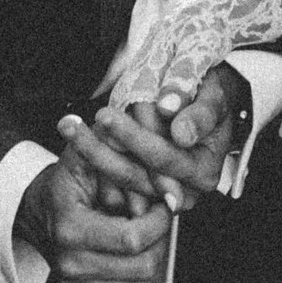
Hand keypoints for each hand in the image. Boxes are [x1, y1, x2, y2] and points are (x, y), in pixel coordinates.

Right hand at [17, 135, 173, 282]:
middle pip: (143, 266)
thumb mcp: (88, 155)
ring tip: (141, 242)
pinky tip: (132, 263)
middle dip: (159, 241)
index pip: (132, 238)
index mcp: (71, 229)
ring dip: (152, 265)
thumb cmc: (71, 182)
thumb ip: (123, 154)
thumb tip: (164, 178)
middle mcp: (71, 265)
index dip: (158, 221)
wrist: (40, 212)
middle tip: (154, 222)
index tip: (163, 205)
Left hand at [74, 64, 251, 215]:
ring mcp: (163, 190)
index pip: (163, 158)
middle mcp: (184, 189)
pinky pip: (117, 176)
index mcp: (204, 171)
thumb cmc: (215, 93)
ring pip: (122, 176)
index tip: (105, 116)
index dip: (133, 138)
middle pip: (136, 173)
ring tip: (66, 126)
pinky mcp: (147, 183)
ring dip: (92, 151)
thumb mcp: (214, 95)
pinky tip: (74, 136)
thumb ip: (198, 112)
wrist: (211, 101)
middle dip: (102, 148)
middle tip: (70, 123)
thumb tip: (179, 131)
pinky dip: (96, 156)